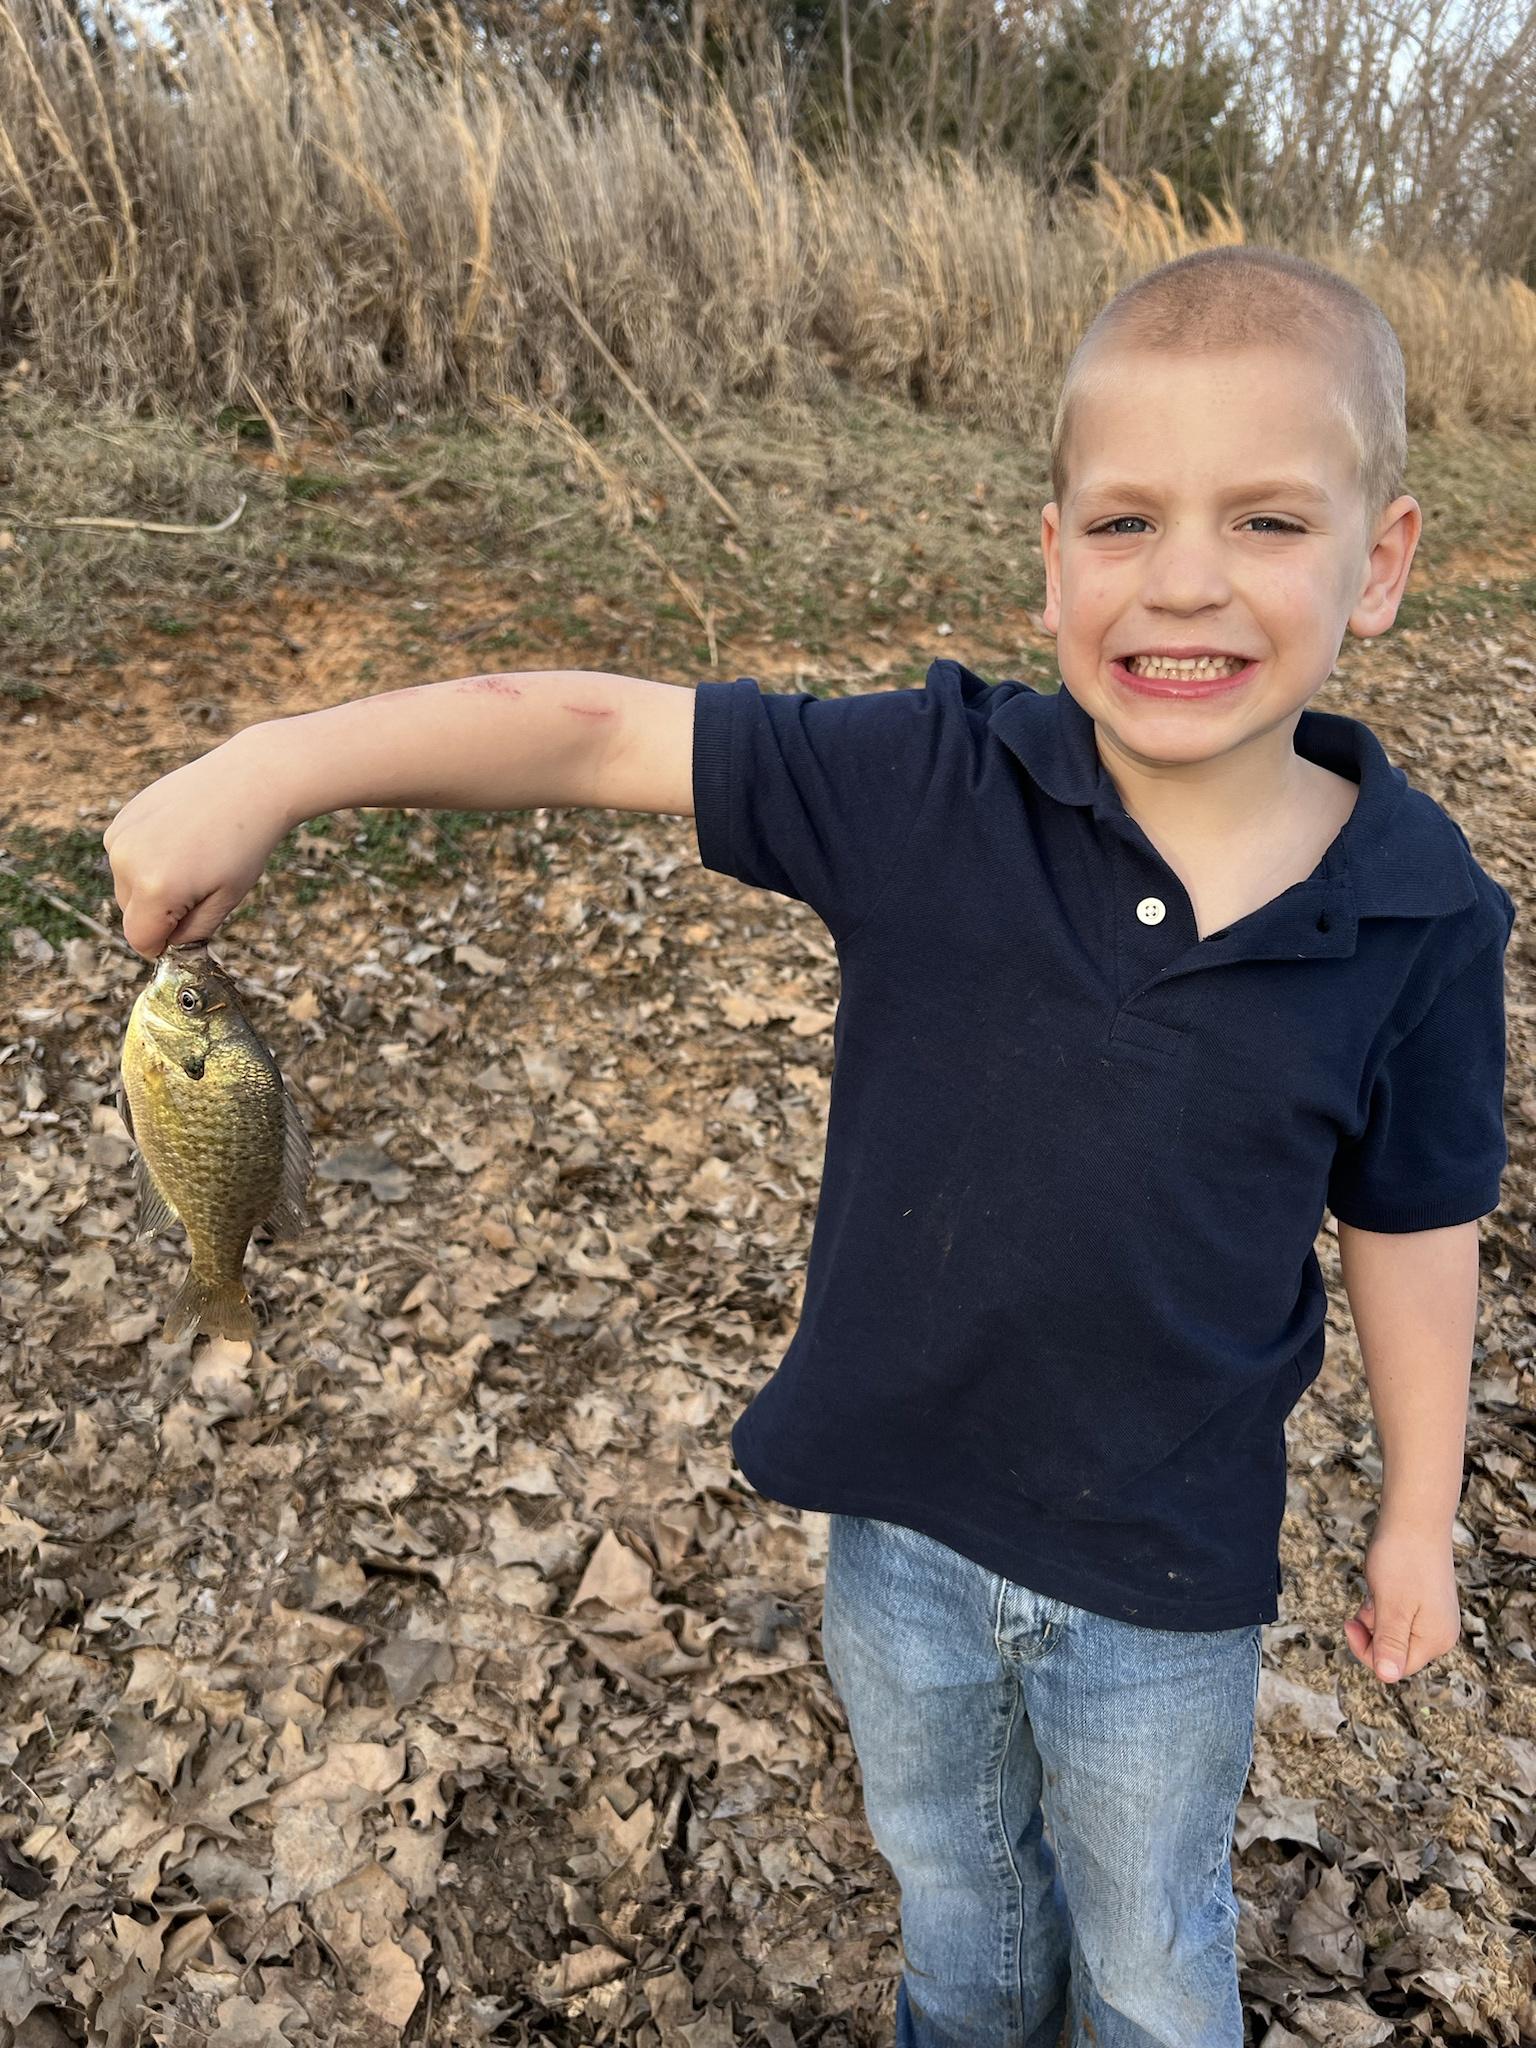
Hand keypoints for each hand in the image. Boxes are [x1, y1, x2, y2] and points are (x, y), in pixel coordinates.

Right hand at [103, 725, 294, 958]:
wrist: (249, 781)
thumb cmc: (245, 843)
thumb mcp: (227, 898)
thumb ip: (193, 931)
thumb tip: (169, 944)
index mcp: (155, 888)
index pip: (140, 940)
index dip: (162, 945)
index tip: (184, 933)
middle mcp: (127, 862)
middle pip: (131, 913)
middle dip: (160, 913)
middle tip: (201, 886)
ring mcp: (120, 836)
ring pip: (126, 884)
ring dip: (151, 884)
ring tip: (192, 857)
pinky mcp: (121, 818)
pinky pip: (126, 856)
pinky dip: (146, 857)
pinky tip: (179, 838)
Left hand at [1343, 1518, 1460, 1683]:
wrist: (1415, 1518)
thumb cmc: (1403, 1560)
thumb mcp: (1391, 1606)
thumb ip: (1389, 1643)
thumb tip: (1387, 1677)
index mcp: (1435, 1640)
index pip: (1394, 1668)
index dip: (1366, 1651)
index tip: (1350, 1622)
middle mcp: (1438, 1633)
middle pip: (1392, 1651)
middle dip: (1371, 1630)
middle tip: (1367, 1602)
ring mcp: (1432, 1616)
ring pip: (1390, 1630)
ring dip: (1374, 1614)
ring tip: (1377, 1587)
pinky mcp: (1423, 1601)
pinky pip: (1395, 1613)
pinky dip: (1382, 1602)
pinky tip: (1381, 1582)